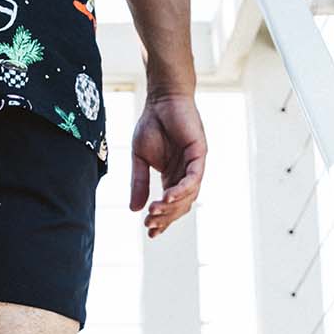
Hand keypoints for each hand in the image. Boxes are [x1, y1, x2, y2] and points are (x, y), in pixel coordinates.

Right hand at [130, 94, 205, 237]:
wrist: (160, 100)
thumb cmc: (151, 125)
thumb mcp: (139, 159)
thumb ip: (139, 183)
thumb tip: (133, 210)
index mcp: (173, 177)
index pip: (170, 205)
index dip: (162, 220)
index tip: (149, 233)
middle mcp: (186, 174)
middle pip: (180, 205)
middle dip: (165, 217)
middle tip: (149, 223)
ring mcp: (194, 165)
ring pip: (189, 195)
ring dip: (172, 206)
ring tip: (154, 212)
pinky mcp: (199, 153)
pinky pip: (194, 177)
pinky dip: (183, 189)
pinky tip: (168, 197)